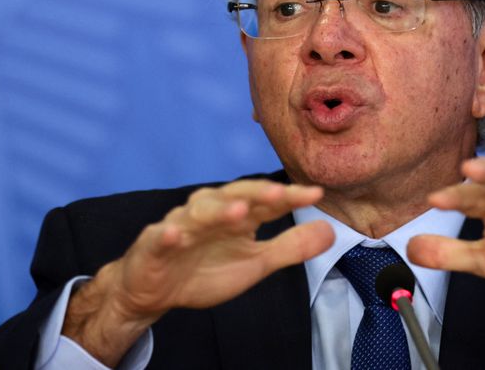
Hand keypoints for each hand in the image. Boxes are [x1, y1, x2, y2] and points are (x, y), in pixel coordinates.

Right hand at [63, 181, 333, 365]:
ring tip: (239, 213)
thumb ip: (290, 247)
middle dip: (257, 194)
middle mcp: (211, 211)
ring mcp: (181, 225)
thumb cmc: (207, 269)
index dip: (290, 197)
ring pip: (199, 212)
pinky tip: (174, 235)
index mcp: (238, 214)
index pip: (268, 201)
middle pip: (234, 195)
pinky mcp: (154, 245)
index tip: (316, 193)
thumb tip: (330, 231)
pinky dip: (167, 235)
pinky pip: (160, 237)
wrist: (157, 291)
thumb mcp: (256, 263)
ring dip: (218, 211)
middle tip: (280, 194)